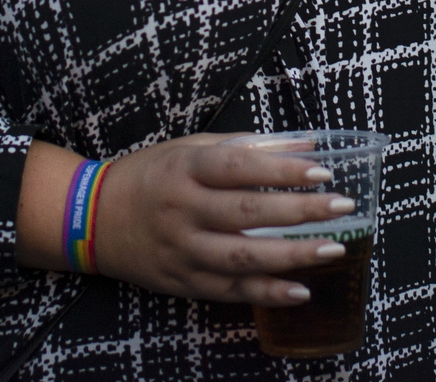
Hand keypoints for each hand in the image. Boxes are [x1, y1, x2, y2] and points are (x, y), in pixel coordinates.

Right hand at [71, 136, 357, 306]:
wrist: (93, 218)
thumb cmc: (152, 175)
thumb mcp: (191, 148)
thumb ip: (248, 147)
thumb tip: (306, 143)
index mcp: (185, 169)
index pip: (239, 167)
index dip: (282, 169)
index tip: (323, 171)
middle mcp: (183, 210)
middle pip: (247, 212)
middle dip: (300, 211)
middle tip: (342, 208)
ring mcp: (182, 249)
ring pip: (242, 256)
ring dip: (292, 256)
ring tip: (333, 250)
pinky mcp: (183, 281)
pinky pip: (229, 290)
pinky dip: (266, 292)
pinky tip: (300, 290)